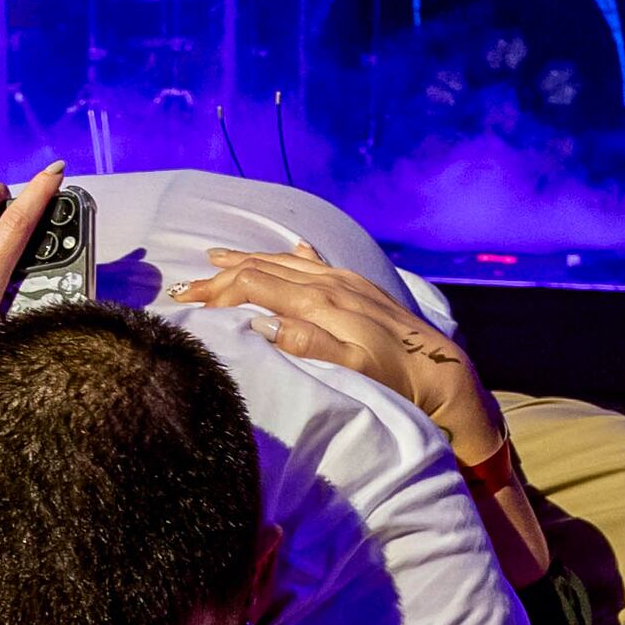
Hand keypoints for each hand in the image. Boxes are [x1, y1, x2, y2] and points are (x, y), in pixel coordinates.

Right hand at [176, 245, 505, 455]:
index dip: (217, 291)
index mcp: (319, 304)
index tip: (187, 301)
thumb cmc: (393, 377)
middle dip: (220, 275)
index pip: (255, 286)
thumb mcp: (349, 369)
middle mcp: (328, 284)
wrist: (440, 369)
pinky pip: (315, 262)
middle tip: (185, 285)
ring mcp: (343, 281)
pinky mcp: (357, 285)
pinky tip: (291, 248)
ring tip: (218, 257)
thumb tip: (260, 323)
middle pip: (263, 269)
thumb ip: (305, 345)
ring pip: (285, 262)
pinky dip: (293, 255)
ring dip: (249, 259)